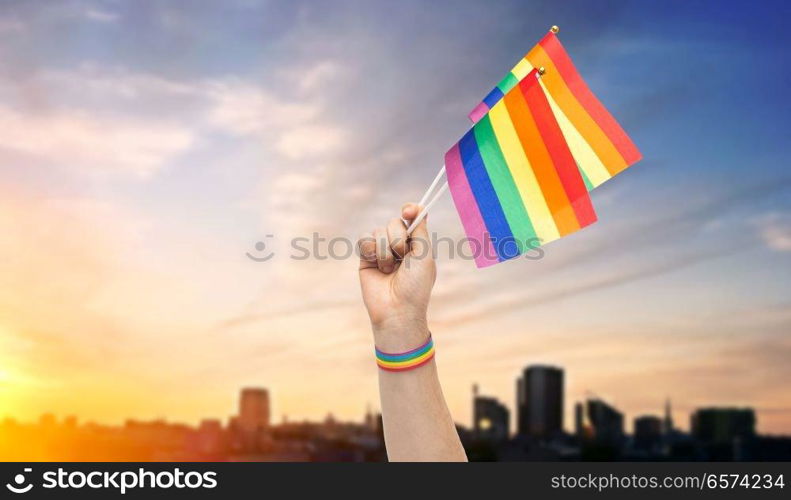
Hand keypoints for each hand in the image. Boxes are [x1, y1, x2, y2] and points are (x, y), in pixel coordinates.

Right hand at [358, 203, 435, 350]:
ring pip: (378, 231)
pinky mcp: (366, 258)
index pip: (412, 217)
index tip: (408, 211)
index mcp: (417, 244)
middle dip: (398, 238)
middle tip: (402, 257)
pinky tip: (376, 266)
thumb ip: (420, 231)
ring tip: (389, 269)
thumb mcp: (424, 256)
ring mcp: (382, 250)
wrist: (396, 309)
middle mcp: (399, 245)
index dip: (410, 210)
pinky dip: (371, 251)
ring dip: (385, 250)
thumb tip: (417, 208)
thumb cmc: (415, 285)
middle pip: (394, 222)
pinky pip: (364, 240)